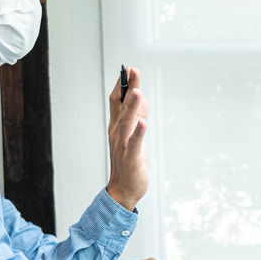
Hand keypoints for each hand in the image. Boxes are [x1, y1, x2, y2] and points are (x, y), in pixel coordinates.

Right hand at [106, 66, 148, 210]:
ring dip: (132, 107)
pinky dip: (139, 132)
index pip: (116, 102)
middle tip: (132, 70)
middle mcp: (117, 133)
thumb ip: (137, 118)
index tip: (128, 69)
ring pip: (126, 123)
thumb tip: (143, 100)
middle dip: (127, 88)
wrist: (124, 190)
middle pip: (121, 107)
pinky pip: (134, 143)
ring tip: (137, 91)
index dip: (122, 85)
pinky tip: (143, 122)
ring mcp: (123, 145)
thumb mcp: (134, 137)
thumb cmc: (129, 162)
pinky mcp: (131, 158)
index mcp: (117, 127)